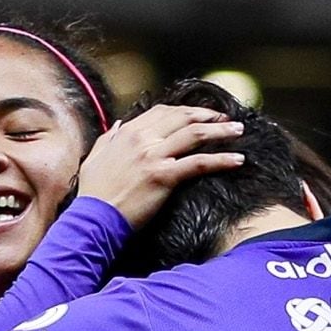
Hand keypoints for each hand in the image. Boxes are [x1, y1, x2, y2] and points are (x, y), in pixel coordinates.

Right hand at [76, 101, 245, 225]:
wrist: (93, 219)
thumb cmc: (94, 193)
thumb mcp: (96, 158)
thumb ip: (109, 139)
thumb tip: (118, 125)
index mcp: (128, 132)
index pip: (163, 112)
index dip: (186, 111)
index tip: (201, 114)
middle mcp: (143, 139)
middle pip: (183, 117)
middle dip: (208, 115)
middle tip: (226, 119)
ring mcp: (153, 156)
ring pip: (195, 134)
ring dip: (221, 130)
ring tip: (238, 131)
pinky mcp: (163, 177)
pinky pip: (199, 163)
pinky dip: (221, 160)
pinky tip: (237, 160)